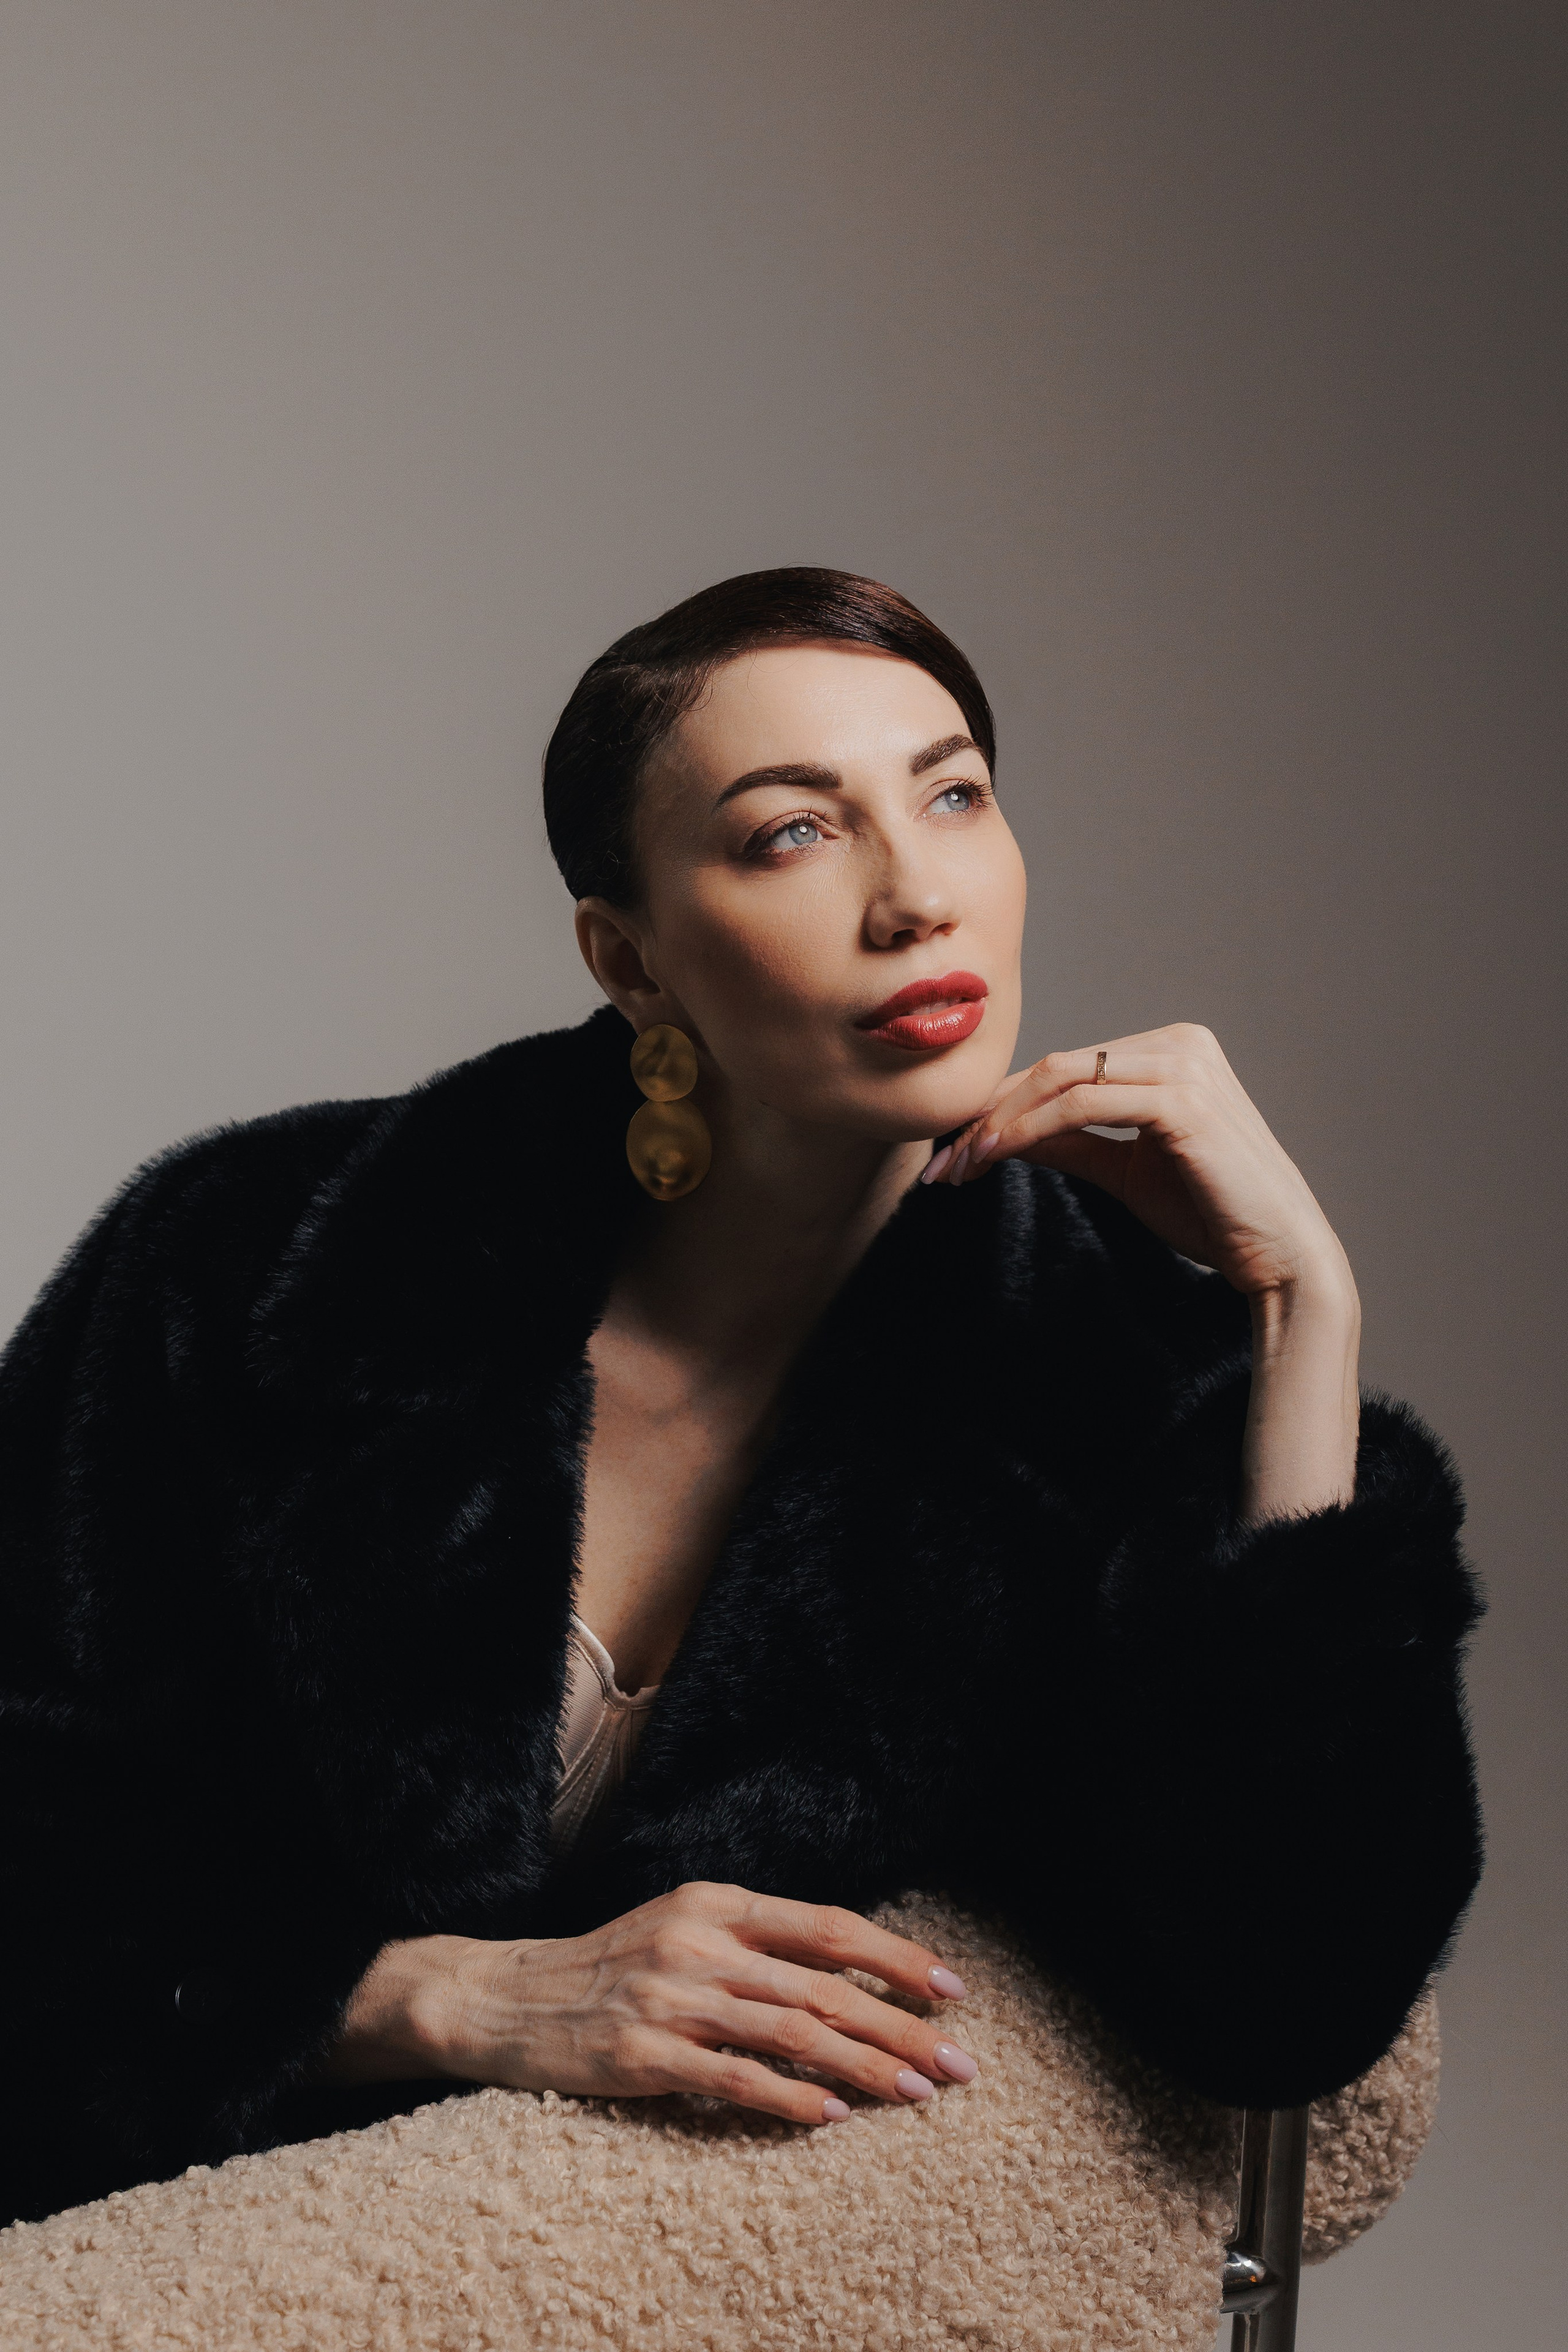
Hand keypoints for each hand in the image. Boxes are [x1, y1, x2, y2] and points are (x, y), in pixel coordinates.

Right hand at [325, 1880, 977, 2127]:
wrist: (501, 1998)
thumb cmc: (605, 1968)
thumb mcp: (681, 1931)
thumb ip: (754, 1946)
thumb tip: (848, 1976)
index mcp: (715, 1903)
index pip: (828, 1928)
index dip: (897, 1957)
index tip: (953, 1990)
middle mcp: (699, 1941)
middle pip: (824, 1985)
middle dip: (901, 2026)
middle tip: (960, 2064)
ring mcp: (669, 1996)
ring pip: (791, 2030)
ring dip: (865, 2066)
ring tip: (918, 2094)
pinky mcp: (640, 2052)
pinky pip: (731, 2077)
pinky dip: (788, 2097)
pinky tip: (832, 2116)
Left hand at [927, 1022, 1350, 1301]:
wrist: (1279, 1253)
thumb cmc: (1210, 1212)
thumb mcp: (1123, 1170)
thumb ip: (1068, 1142)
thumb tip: (999, 1134)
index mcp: (1168, 1051)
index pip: (1067, 1068)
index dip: (1002, 1106)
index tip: (954, 1150)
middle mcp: (1178, 1043)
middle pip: (1056, 1066)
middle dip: (990, 1114)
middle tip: (943, 1162)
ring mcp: (1183, 1065)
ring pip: (1062, 1078)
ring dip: (1000, 1122)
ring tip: (959, 1164)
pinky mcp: (1182, 1099)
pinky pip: (1083, 1105)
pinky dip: (1030, 1129)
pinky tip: (996, 1154)